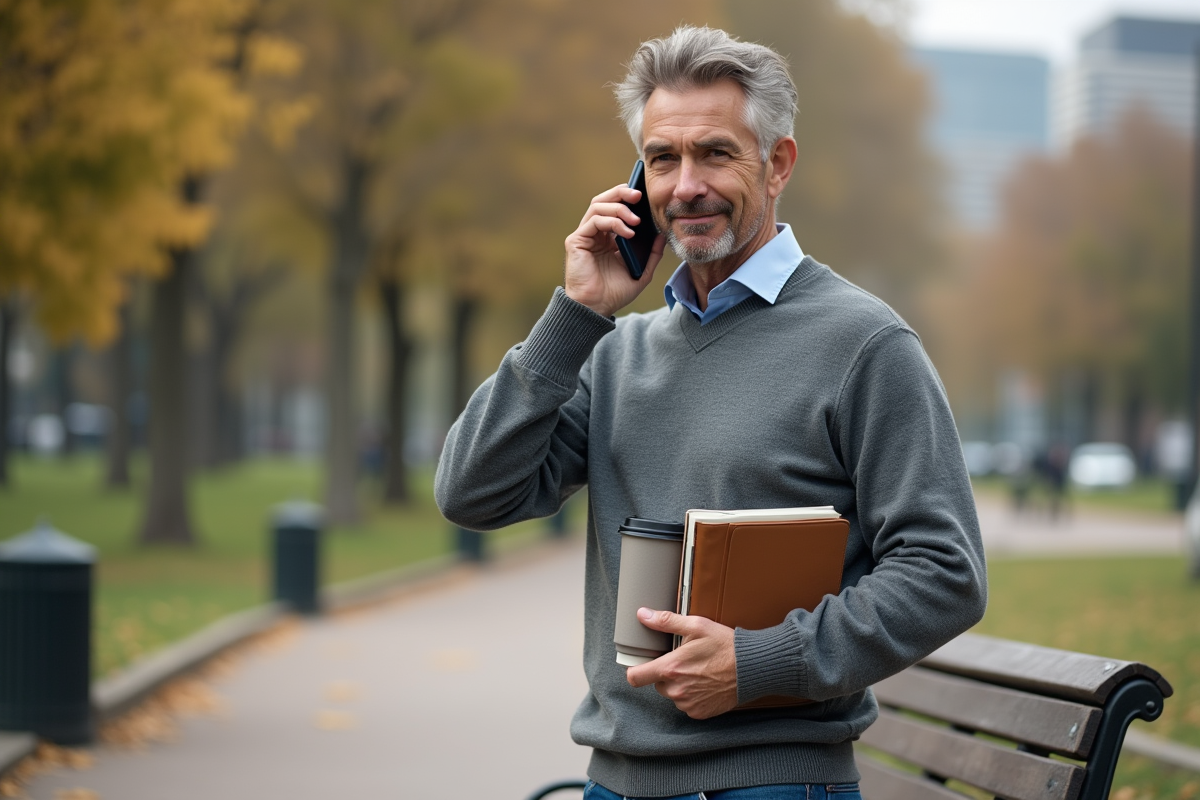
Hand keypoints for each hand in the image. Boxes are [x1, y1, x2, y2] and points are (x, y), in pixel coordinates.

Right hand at [563, 184, 664, 316]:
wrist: (596, 308)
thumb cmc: (614, 293)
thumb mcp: (641, 272)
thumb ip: (652, 255)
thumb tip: (662, 236)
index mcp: (607, 237)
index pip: (614, 208)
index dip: (627, 198)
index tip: (644, 197)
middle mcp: (594, 233)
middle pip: (604, 200)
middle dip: (621, 193)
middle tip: (639, 195)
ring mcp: (584, 236)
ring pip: (598, 206)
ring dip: (619, 209)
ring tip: (636, 220)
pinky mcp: (576, 241)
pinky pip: (594, 221)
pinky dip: (612, 222)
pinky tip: (627, 232)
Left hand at [625, 608, 737, 718]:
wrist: (752, 668)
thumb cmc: (725, 645)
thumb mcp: (696, 626)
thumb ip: (666, 622)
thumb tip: (643, 615)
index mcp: (671, 668)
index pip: (635, 677)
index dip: (635, 670)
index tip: (641, 665)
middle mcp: (676, 690)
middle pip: (657, 683)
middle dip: (666, 673)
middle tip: (684, 661)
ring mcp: (688, 704)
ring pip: (673, 694)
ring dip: (680, 685)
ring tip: (699, 671)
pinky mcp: (700, 713)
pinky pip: (687, 705)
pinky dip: (692, 696)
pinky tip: (706, 683)